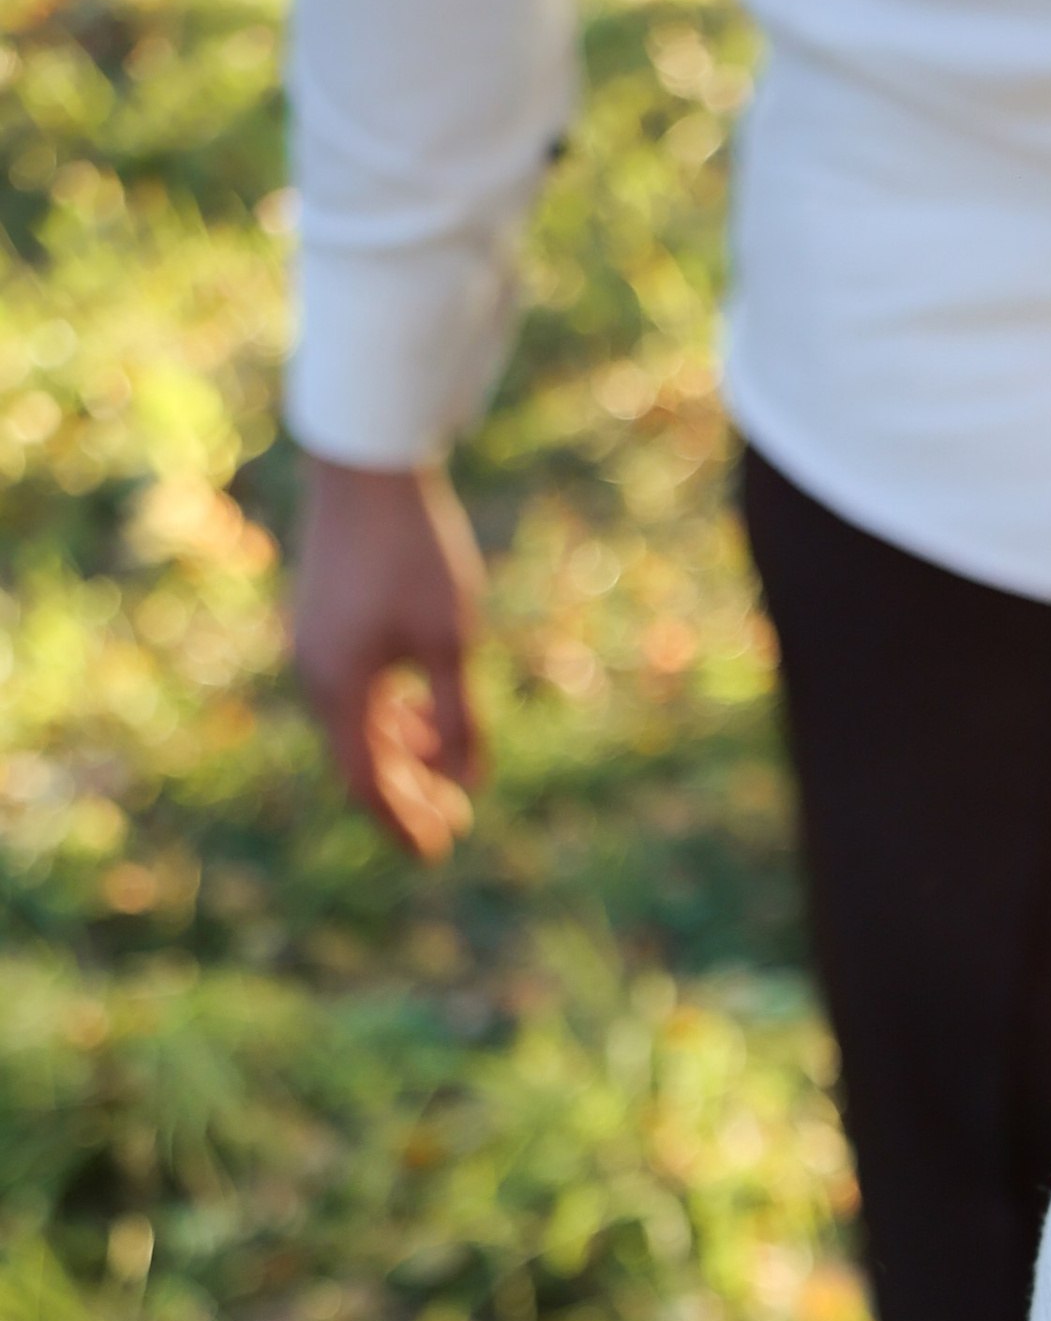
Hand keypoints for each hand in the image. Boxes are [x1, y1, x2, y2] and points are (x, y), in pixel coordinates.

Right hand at [292, 454, 486, 856]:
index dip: (404, 825)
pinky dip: (389, 716)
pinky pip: (354, 693)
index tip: (438, 854)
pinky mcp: (322, 622)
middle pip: (361, 762)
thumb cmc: (413, 554)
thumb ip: (457, 718)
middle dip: (408, 796)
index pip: (367, 785)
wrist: (366, 465)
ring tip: (448, 769)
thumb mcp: (451, 643)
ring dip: (403, 754)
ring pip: (358, 727)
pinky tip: (422, 713)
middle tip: (454, 822)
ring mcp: (314, 648)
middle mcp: (315, 676)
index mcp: (340, 691)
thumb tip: (466, 781)